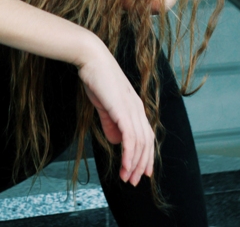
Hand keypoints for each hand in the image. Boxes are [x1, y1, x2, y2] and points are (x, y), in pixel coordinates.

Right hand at [77, 41, 154, 185]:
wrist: (91, 59)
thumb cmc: (97, 78)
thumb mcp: (105, 104)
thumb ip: (111, 122)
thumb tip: (117, 141)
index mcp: (135, 107)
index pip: (146, 136)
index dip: (146, 155)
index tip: (142, 172)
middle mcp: (138, 109)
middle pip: (147, 143)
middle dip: (141, 164)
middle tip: (134, 181)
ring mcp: (132, 109)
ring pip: (140, 144)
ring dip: (135, 164)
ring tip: (127, 178)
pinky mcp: (123, 110)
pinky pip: (130, 138)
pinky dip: (129, 155)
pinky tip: (125, 166)